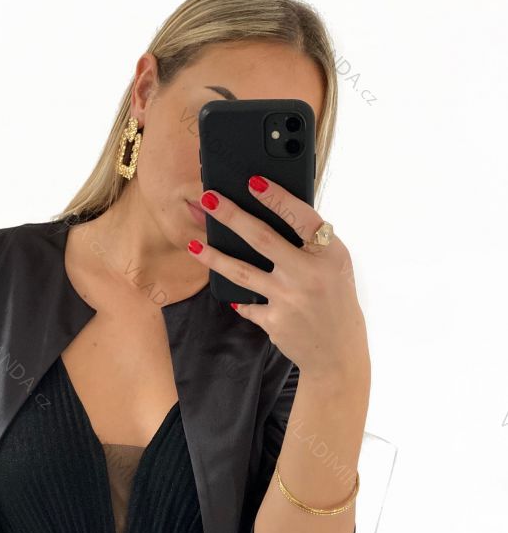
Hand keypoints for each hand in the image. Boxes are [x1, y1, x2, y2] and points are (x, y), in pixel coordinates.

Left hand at [186, 175, 368, 379]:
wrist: (338, 351)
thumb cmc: (335, 299)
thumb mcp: (335, 266)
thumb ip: (311, 243)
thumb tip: (272, 213)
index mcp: (329, 254)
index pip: (300, 217)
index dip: (276, 197)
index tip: (252, 181)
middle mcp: (308, 274)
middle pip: (262, 238)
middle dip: (231, 215)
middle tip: (209, 198)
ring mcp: (289, 299)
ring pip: (242, 272)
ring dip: (214, 257)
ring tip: (193, 245)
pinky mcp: (274, 321)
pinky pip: (247, 304)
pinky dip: (239, 300)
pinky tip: (229, 295)